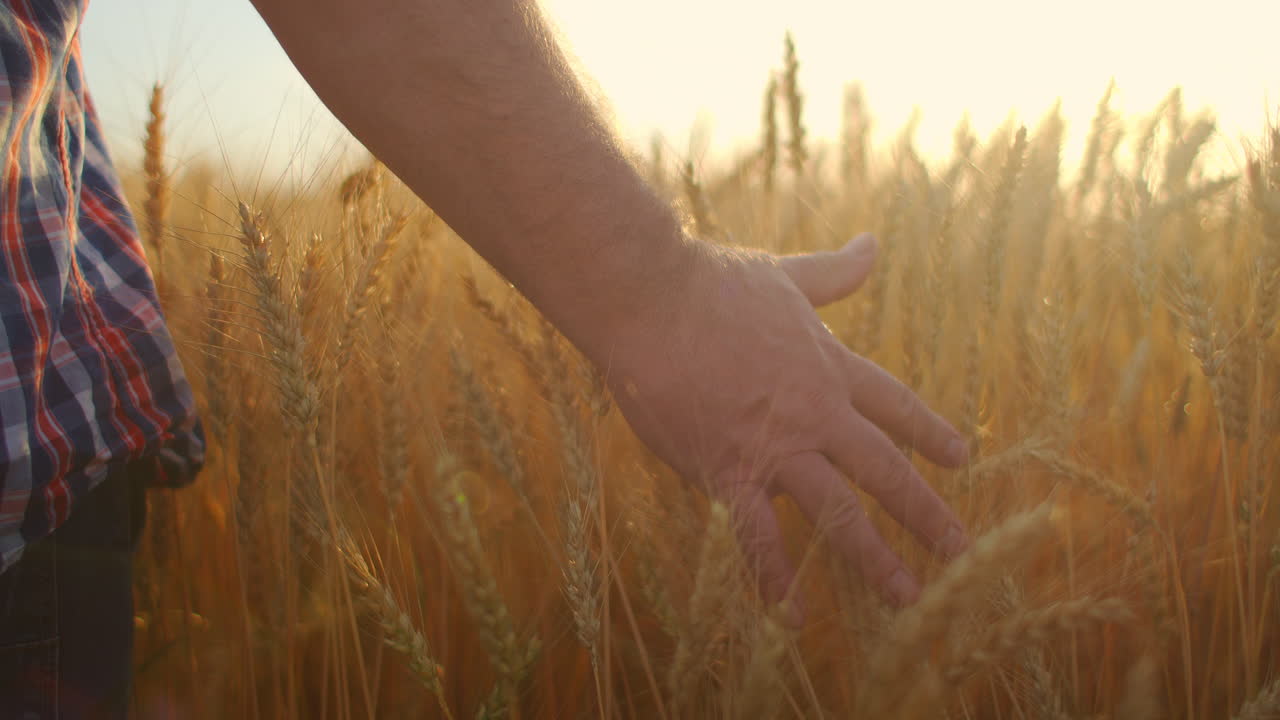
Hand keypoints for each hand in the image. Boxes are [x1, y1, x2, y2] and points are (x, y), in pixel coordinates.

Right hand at [602, 233, 969, 623]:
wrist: (651, 298)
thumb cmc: (708, 281)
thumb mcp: (783, 275)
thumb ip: (832, 272)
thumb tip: (874, 243)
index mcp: (827, 365)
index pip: (893, 405)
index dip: (929, 431)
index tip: (962, 455)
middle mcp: (815, 412)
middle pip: (884, 468)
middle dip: (926, 510)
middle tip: (960, 549)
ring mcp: (776, 446)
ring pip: (839, 511)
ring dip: (875, 556)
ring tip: (908, 597)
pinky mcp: (729, 469)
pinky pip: (758, 534)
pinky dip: (776, 576)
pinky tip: (794, 617)